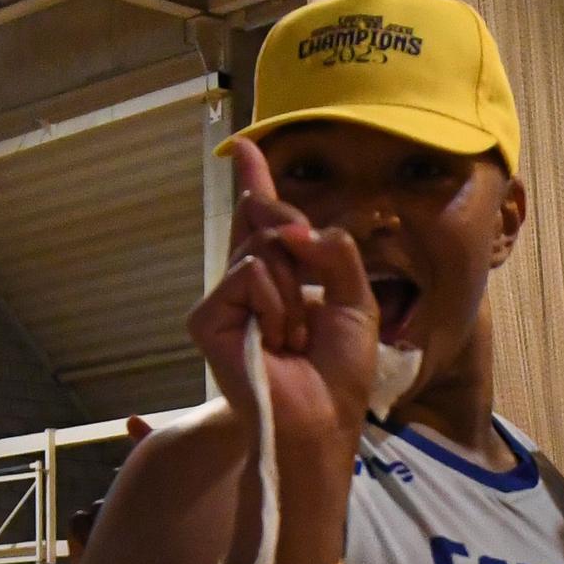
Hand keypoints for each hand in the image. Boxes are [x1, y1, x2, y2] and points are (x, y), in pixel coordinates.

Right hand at [189, 138, 383, 462]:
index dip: (257, 184)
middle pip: (270, 223)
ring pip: (264, 249)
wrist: (322, 416)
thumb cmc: (340, 373)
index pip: (268, 225)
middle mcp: (249, 286)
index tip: (244, 147)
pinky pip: (247, 273)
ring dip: (294, 294)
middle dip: (301, 247)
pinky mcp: (206, 318)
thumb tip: (292, 226)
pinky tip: (276, 341)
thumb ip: (335, 252)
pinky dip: (274, 303)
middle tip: (310, 310)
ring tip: (294, 340)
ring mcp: (225, 301)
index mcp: (285, 282)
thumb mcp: (357, 302)